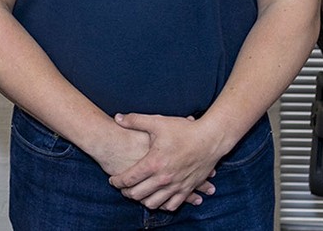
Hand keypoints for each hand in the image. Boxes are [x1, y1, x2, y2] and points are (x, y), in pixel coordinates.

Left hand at [107, 113, 225, 210]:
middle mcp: (164, 178)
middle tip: (123, 188)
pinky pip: (172, 205)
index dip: (116, 181)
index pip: (128, 179)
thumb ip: (135, 120)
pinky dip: (163, 204)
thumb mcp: (157, 122)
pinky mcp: (188, 189)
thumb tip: (117, 118)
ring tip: (138, 194)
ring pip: (154, 203)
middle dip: (126, 193)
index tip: (112, 180)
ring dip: (143, 200)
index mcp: (154, 163)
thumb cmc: (183, 130)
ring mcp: (177, 185)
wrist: (210, 138)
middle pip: (138, 194)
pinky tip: (158, 198)